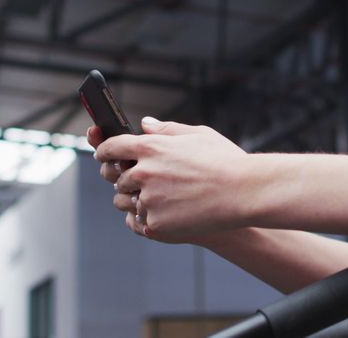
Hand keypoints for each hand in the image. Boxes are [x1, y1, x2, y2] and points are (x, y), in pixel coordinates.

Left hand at [95, 116, 251, 242]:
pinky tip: (173, 213)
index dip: (103, 150)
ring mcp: (148, 200)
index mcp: (150, 147)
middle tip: (147, 182)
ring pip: (127, 202)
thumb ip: (166, 129)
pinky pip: (141, 222)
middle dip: (128, 178)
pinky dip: (152, 218)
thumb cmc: (225, 161)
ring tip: (165, 199)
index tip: (103, 155)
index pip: (111, 147)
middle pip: (117, 178)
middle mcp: (143, 173)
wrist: (244, 192)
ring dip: (137, 200)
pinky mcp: (155, 223)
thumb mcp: (197, 135)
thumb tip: (145, 124)